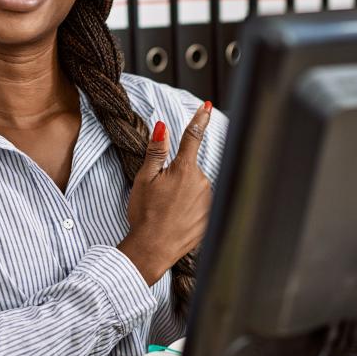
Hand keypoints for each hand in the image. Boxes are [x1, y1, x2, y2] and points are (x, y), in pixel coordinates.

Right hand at [118, 103, 213, 284]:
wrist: (153, 249)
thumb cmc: (145, 214)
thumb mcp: (144, 179)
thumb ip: (156, 151)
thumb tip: (163, 127)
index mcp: (184, 170)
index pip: (193, 137)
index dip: (200, 119)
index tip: (206, 106)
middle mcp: (202, 182)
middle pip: (190, 169)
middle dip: (178, 177)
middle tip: (161, 196)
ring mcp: (210, 200)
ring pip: (196, 188)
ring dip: (185, 194)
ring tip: (168, 211)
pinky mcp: (212, 217)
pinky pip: (202, 206)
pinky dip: (190, 210)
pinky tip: (178, 220)